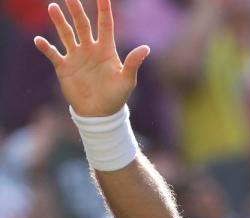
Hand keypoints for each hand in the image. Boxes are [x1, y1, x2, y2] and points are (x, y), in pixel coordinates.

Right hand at [33, 0, 149, 116]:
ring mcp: (76, 57)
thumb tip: (146, 48)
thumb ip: (133, 63)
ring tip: (53, 7)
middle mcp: (90, 49)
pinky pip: (53, 54)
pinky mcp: (64, 67)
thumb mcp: (127, 80)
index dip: (104, 9)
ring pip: (66, 34)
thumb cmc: (116, 96)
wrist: (99, 113)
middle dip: (76, 10)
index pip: (105, 24)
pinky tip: (39, 40)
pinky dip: (46, 47)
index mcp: (106, 50)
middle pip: (82, 24)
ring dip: (59, 22)